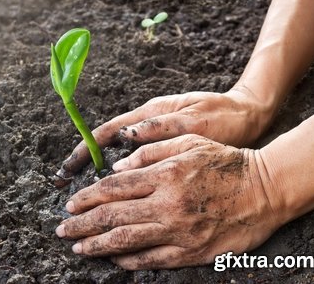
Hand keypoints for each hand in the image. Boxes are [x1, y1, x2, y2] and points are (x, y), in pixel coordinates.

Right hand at [55, 87, 273, 185]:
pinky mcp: (165, 147)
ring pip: (117, 156)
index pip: (107, 132)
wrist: (249, 114)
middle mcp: (146, 124)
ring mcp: (154, 135)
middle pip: (104, 145)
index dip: (84, 150)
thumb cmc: (223, 117)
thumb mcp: (193, 121)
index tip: (67, 169)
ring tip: (82, 199)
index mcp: (150, 115)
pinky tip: (115, 197)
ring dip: (98, 174)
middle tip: (64, 188)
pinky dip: (120, 178)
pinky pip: (135, 163)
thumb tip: (126, 136)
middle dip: (82, 165)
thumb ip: (160, 127)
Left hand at [55, 134, 281, 269]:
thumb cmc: (224, 162)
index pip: (113, 188)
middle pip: (112, 216)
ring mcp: (178, 231)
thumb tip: (118, 164)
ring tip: (78, 248)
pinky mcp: (190, 251)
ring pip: (126, 241)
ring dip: (97, 245)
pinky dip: (129, 260)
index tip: (70, 204)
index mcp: (164, 175)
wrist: (264, 190)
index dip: (87, 197)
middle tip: (63, 229)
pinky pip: (152, 259)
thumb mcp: (188, 142)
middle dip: (82, 224)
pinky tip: (113, 260)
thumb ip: (150, 151)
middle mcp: (166, 204)